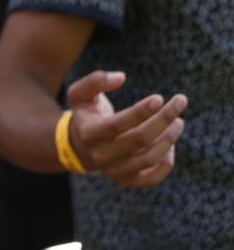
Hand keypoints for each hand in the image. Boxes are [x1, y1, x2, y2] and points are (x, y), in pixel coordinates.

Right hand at [67, 70, 186, 186]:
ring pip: (148, 159)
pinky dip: (166, 163)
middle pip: (138, 140)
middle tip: (179, 102)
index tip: (159, 98)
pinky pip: (152, 179)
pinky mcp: (125, 181)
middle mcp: (99, 156)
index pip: (118, 124)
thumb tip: (121, 77)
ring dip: (169, 140)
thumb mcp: (80, 93)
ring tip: (178, 123)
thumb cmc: (86, 114)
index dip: (140, 112)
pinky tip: (171, 145)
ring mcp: (113, 171)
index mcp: (88, 133)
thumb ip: (96, 81)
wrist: (79, 146)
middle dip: (163, 120)